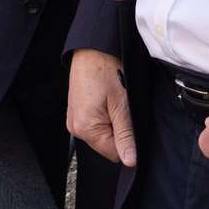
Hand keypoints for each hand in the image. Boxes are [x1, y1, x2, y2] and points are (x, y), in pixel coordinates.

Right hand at [67, 48, 135, 166]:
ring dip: (115, 120)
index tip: (134, 121)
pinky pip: (96, 122)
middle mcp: (75, 128)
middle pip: (108, 143)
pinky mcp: (77, 111)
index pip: (114, 153)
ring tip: (116, 99)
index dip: (129, 142)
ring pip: (103, 132)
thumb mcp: (122, 103)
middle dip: (121, 129)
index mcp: (85, 129)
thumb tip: (130, 160)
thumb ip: (126, 134)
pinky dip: (107, 114)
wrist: (92, 48)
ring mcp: (74, 119)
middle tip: (125, 106)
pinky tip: (110, 98)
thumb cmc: (106, 70)